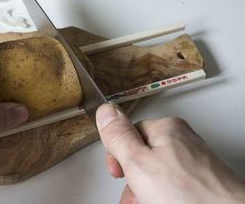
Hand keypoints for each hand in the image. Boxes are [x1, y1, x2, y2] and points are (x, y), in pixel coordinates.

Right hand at [96, 104, 244, 203]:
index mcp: (167, 129)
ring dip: (145, 193)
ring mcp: (194, 163)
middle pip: (143, 157)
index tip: (118, 172)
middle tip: (135, 196)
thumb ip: (119, 136)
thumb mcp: (139, 163)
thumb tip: (105, 111)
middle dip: (133, 180)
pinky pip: (173, 186)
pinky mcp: (202, 182)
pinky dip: (163, 197)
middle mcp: (183, 141)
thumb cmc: (191, 197)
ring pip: (157, 175)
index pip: (129, 133)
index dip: (119, 156)